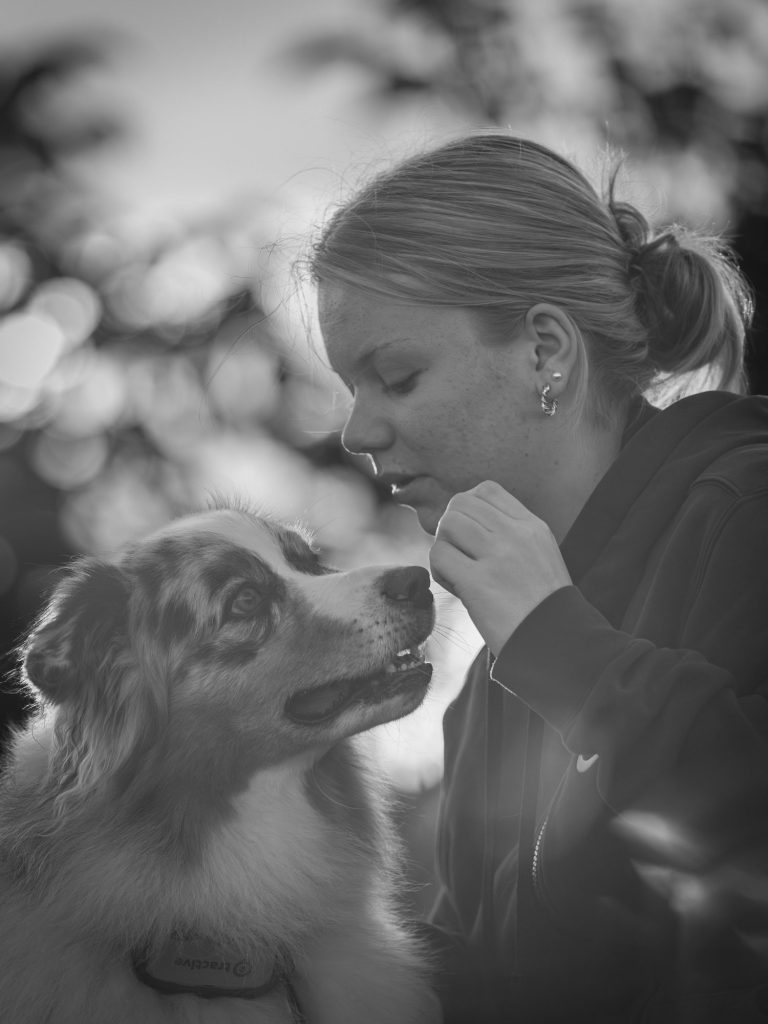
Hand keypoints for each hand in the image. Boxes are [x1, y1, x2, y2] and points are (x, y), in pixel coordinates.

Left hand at [429, 481, 571, 655]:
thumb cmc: (544, 606)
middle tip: (461, 555)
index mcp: (532, 526)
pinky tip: (458, 587)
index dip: (469, 510)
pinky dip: (440, 571)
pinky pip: (439, 556)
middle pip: (460, 503)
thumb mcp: (541, 555)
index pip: (486, 491)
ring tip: (458, 571)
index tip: (472, 536)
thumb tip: (469, 526)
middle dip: (451, 528)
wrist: (558, 642)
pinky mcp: (478, 582)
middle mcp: (515, 534)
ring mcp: (497, 556)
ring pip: (448, 524)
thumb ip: (511, 535)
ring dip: (444, 547)